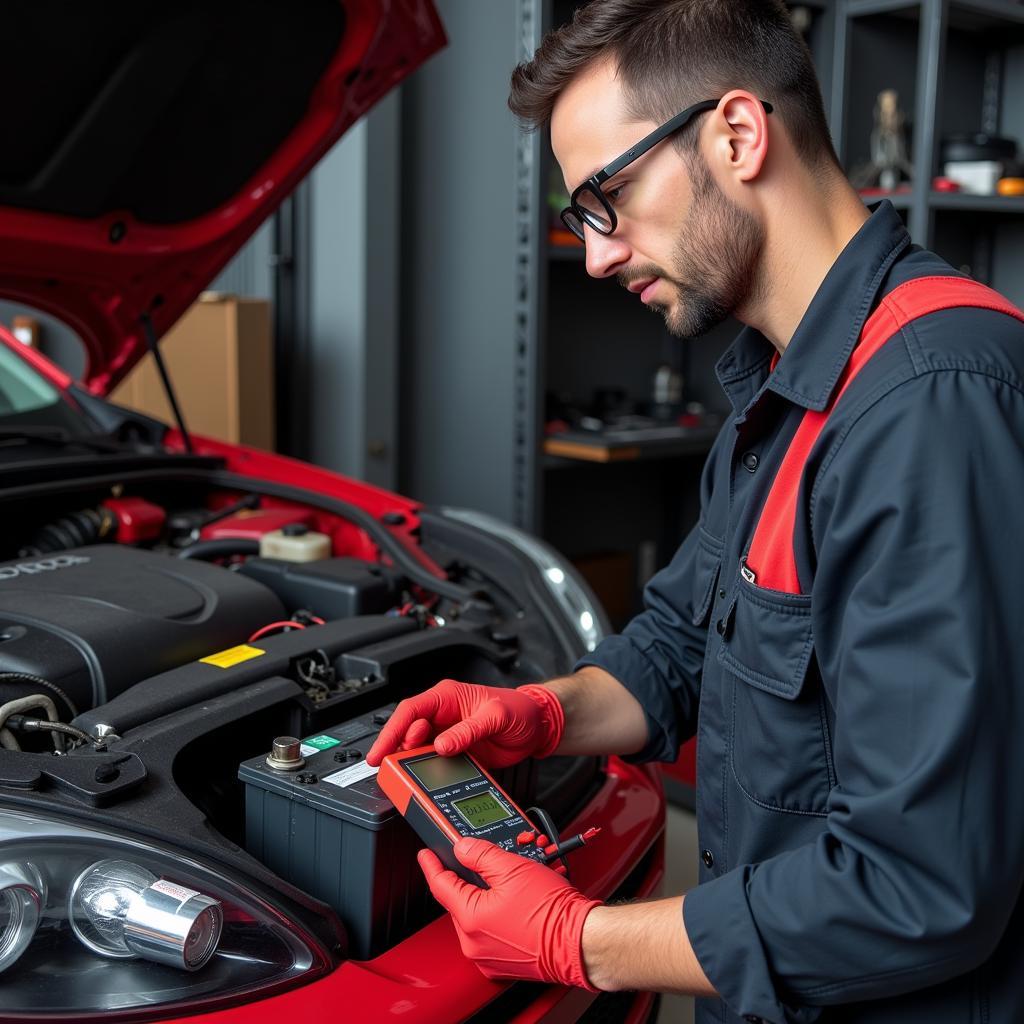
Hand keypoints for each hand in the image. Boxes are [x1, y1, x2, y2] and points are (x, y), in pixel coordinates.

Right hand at [366, 679, 563, 767]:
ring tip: (404, 775)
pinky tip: (423, 779)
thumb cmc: (520, 710)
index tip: (380, 751)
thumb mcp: (496, 717)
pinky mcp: (456, 751)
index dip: (391, 731)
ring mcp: (448, 734)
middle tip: (390, 767)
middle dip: (395, 749)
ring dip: (410, 761)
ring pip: (417, 748)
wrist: (538, 726)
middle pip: (408, 730)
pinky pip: (433, 761)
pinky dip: (425, 770)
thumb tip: (441, 745)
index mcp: (448, 697)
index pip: (410, 711)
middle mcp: (444, 714)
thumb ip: (468, 731)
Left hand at [418, 837, 601, 988]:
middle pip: (460, 899)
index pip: (440, 884)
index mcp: (470, 918)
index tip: (426, 854)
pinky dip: (500, 916)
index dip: (432, 864)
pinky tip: (518, 903)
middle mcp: (473, 942)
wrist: (580, 942)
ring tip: (513, 883)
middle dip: (471, 879)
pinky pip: (492, 933)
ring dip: (489, 897)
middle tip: (487, 863)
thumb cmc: (552, 911)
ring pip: (478, 916)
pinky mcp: (504, 963)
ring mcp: (488, 956)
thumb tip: (463, 847)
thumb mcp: (514, 867)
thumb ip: (481, 853)